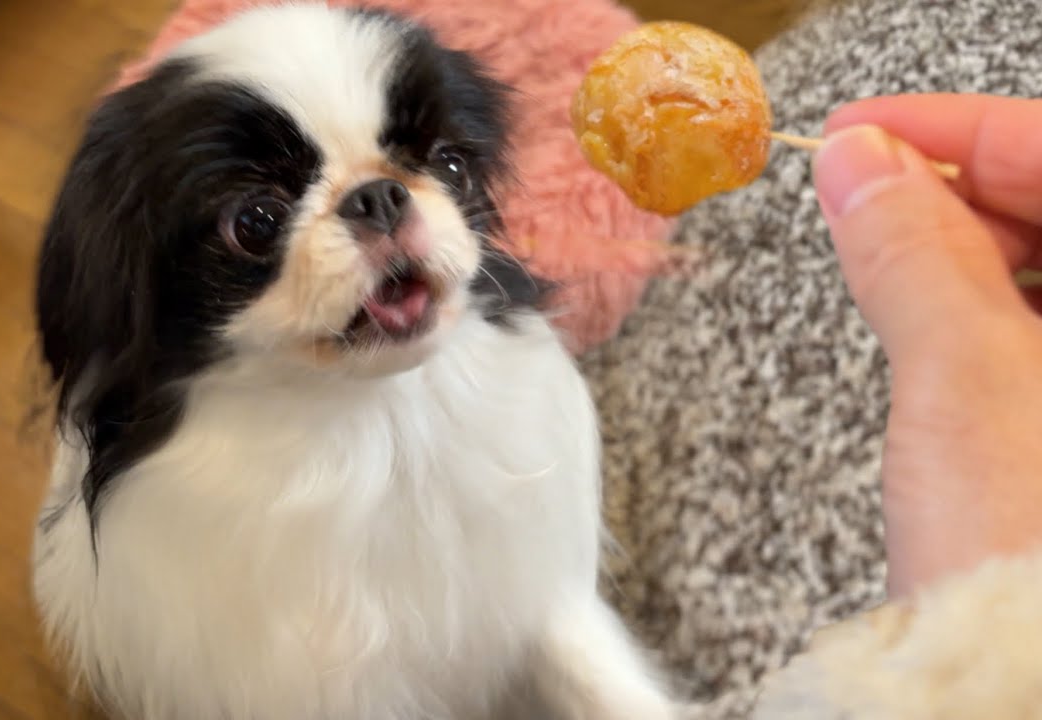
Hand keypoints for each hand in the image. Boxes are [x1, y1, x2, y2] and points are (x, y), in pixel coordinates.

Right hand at [812, 94, 1041, 596]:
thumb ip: (915, 251)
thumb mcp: (967, 382)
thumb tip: (863, 167)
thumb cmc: (1036, 569)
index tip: (865, 131)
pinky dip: (978, 305)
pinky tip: (926, 311)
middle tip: (858, 187)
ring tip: (879, 248)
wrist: (1023, 694)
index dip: (960, 131)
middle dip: (957, 185)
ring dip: (964, 244)